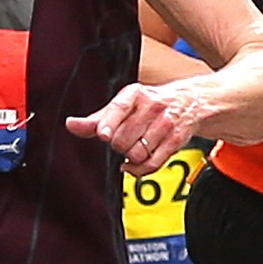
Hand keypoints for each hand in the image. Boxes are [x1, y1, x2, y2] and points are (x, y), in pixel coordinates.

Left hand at [66, 82, 201, 176]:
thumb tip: (71, 125)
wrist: (190, 101)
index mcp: (134, 94)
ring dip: (130, 157)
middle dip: (117, 145)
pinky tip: (135, 163)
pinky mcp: (176, 141)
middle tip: (122, 139)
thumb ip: (97, 119)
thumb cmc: (150, 103)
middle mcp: (151, 106)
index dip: (109, 123)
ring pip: (137, 153)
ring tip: (133, 147)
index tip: (103, 134)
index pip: (119, 108)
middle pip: (123, 139)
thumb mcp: (124, 105)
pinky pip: (152, 163)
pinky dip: (139, 169)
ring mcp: (165, 124)